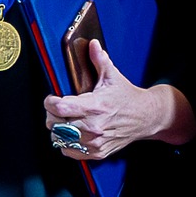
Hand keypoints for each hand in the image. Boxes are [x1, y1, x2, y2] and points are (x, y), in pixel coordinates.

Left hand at [43, 39, 193, 160]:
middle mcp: (94, 126)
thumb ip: (99, 59)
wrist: (146, 117)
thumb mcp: (113, 76)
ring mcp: (95, 141)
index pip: (60, 107)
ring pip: (60, 138)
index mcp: (95, 105)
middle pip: (56, 124)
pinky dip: (66, 143)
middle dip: (51, 115)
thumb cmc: (127, 98)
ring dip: (58, 129)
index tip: (50, 98)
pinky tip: (72, 133)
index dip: (50, 102)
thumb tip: (92, 44)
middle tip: (57, 109)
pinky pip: (70, 151)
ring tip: (64, 120)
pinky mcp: (97, 152)